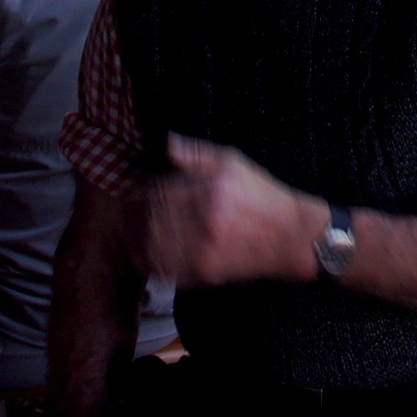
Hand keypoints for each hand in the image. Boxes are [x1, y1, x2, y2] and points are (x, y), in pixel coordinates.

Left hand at [126, 135, 322, 287]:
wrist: (291, 236)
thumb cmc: (262, 196)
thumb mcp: (233, 162)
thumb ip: (197, 153)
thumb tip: (165, 144)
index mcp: (210, 189)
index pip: (157, 192)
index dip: (137, 194)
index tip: (131, 195)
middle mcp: (206, 220)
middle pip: (149, 220)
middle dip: (131, 218)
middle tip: (125, 216)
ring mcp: (205, 249)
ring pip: (153, 246)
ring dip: (136, 241)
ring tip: (131, 235)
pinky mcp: (206, 273)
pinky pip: (167, 268)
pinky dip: (150, 261)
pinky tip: (146, 254)